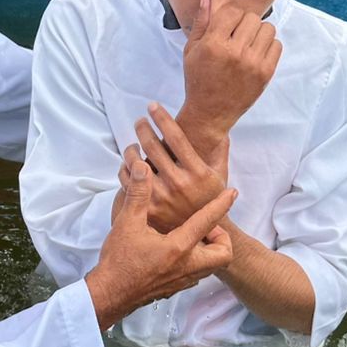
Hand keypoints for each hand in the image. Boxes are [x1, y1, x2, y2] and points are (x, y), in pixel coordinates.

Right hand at [86, 158, 235, 329]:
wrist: (108, 294)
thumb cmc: (118, 261)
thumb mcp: (126, 223)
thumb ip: (138, 193)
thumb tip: (142, 168)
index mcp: (178, 247)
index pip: (208, 221)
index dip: (221, 204)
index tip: (232, 193)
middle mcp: (186, 266)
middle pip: (224, 253)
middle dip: (221, 237)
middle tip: (205, 227)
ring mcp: (183, 280)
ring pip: (212, 266)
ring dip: (209, 249)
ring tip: (192, 236)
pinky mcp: (176, 288)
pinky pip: (198, 274)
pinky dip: (196, 261)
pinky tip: (178, 251)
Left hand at [117, 104, 228, 232]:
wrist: (196, 240)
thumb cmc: (206, 202)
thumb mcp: (219, 179)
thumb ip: (220, 153)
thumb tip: (221, 129)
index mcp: (198, 174)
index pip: (177, 138)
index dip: (163, 119)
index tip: (153, 106)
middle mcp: (180, 185)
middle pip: (153, 146)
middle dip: (143, 128)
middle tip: (140, 121)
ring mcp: (162, 197)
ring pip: (136, 162)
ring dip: (131, 148)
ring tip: (133, 144)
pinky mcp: (146, 208)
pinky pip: (128, 182)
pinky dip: (126, 170)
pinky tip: (129, 165)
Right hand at [180, 0, 281, 150]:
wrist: (210, 112)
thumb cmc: (198, 79)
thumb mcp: (192, 50)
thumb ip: (202, 22)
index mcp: (213, 44)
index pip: (232, 12)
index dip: (229, 16)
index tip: (226, 26)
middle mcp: (235, 52)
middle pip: (252, 18)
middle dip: (244, 23)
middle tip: (236, 35)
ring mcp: (252, 63)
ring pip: (267, 29)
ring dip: (258, 32)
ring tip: (248, 43)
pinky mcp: (265, 73)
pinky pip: (277, 45)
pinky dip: (268, 46)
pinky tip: (256, 53)